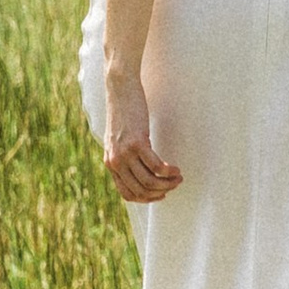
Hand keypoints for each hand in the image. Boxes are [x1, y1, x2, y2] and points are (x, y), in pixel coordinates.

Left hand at [105, 78, 181, 205]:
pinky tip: (176, 168)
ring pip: (149, 181)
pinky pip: (156, 166)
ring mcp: (125, 153)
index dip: (146, 198)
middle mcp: (115, 162)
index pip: (127, 194)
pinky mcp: (137, 143)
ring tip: (178, 178)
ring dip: (167, 183)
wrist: (120, 90)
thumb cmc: (123, 113)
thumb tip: (137, 169)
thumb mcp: (118, 139)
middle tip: (174, 185)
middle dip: (161, 192)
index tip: (160, 194)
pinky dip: (169, 171)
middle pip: (141, 190)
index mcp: (111, 163)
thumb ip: (124, 155)